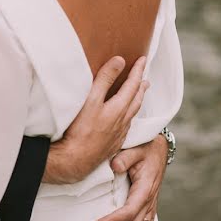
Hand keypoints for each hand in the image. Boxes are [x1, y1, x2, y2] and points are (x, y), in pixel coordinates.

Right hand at [43, 56, 148, 183]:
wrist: (75, 161)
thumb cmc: (79, 129)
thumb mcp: (91, 99)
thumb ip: (105, 79)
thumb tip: (120, 61)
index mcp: (118, 108)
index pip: (132, 85)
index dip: (137, 71)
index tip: (143, 60)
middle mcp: (122, 121)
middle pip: (136, 100)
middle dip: (141, 87)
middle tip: (145, 78)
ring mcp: (118, 134)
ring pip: (132, 114)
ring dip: (137, 101)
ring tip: (139, 95)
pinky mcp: (112, 145)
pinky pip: (127, 126)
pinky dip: (129, 116)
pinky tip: (125, 119)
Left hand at [95, 135, 168, 220]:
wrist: (159, 148)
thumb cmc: (146, 148)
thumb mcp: (136, 148)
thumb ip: (125, 157)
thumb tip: (114, 166)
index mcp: (145, 188)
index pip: (129, 211)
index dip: (114, 220)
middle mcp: (149, 200)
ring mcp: (151, 204)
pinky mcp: (150, 205)